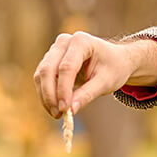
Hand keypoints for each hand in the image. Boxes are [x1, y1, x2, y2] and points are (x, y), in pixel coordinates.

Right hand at [32, 31, 156, 118]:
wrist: (115, 59)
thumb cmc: (113, 68)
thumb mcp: (106, 82)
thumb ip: (87, 94)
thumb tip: (70, 111)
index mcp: (81, 41)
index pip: (66, 67)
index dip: (63, 90)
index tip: (65, 110)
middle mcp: (64, 42)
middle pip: (48, 69)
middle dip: (50, 94)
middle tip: (58, 115)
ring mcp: (55, 50)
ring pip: (42, 74)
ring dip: (46, 96)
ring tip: (57, 114)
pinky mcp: (50, 60)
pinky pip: (42, 78)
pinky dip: (46, 94)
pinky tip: (54, 107)